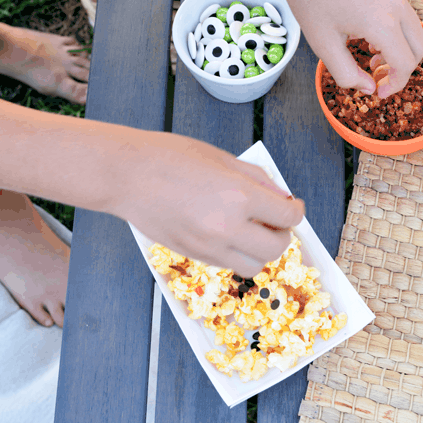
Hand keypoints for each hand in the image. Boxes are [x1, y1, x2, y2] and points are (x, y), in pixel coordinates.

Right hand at [110, 135, 303, 276]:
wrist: (126, 175)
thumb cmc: (168, 157)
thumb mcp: (221, 157)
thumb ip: (256, 178)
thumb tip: (280, 195)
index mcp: (238, 196)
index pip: (287, 216)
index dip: (296, 210)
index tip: (293, 205)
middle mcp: (227, 227)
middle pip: (277, 247)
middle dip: (282, 232)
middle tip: (275, 218)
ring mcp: (209, 246)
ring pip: (254, 264)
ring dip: (261, 249)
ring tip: (251, 228)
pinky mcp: (193, 255)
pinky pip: (228, 265)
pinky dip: (237, 253)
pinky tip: (228, 232)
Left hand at [280, 0, 422, 97]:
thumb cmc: (311, 0)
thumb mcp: (324, 45)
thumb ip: (347, 74)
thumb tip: (369, 88)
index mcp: (383, 24)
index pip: (405, 65)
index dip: (395, 84)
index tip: (378, 92)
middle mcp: (397, 6)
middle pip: (419, 49)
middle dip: (402, 69)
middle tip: (378, 75)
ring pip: (414, 30)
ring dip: (400, 49)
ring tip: (371, 54)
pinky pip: (405, 13)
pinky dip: (396, 31)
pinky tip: (369, 33)